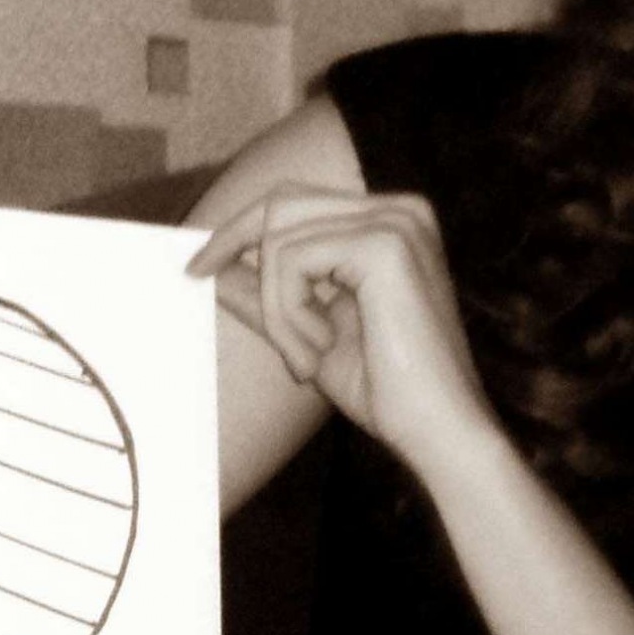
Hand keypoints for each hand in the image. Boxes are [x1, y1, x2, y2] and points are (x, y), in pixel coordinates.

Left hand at [187, 183, 499, 477]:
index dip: (236, 231)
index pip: (293, 202)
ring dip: (277, 309)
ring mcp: (396, 221)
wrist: (437, 432)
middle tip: (274, 338)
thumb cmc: (385, 389)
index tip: (196, 267)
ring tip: (307, 359)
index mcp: (390, 222)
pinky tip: (320, 352)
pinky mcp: (384, 245)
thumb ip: (264, 293)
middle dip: (253, 268)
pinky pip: (291, 261)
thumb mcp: (307, 331)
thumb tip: (210, 263)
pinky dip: (288, 314)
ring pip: (280, 239)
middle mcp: (399, 209)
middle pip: (281, 205)